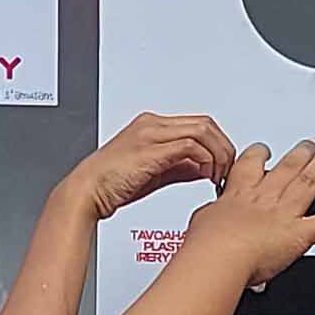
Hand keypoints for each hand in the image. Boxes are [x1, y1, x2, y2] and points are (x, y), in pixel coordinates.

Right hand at [80, 112, 237, 221]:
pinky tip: (206, 176)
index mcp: (152, 126)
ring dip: (218, 153)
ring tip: (219, 175)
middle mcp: (152, 124)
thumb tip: (204, 168)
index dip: (218, 144)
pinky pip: (191, 146)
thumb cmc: (112, 184)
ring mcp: (151, 134)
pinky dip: (205, 160)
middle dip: (224, 147)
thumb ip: (181, 166)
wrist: (86, 191)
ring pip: (202, 130)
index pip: (198, 125)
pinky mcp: (151, 149)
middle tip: (228, 170)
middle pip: (205, 123)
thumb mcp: (155, 173)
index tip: (224, 165)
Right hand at [185, 141, 314, 287]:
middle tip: (312, 143)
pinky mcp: (299, 235)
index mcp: (240, 193)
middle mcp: (265, 198)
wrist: (218, 257)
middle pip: (287, 167)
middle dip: (301, 152)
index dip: (260, 153)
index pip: (251, 164)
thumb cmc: (206, 243)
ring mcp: (284, 214)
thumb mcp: (201, 222)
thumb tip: (208, 219)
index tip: (265, 149)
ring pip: (307, 183)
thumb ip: (210, 216)